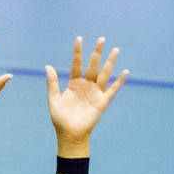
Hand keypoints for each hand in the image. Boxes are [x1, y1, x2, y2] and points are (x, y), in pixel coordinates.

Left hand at [45, 36, 127, 157]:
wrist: (70, 135)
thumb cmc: (60, 119)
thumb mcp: (54, 99)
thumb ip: (52, 83)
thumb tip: (48, 66)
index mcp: (74, 84)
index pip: (76, 64)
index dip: (78, 52)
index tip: (79, 39)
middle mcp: (86, 86)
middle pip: (93, 65)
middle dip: (97, 52)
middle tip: (101, 39)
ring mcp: (95, 93)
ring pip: (104, 74)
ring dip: (110, 62)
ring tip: (115, 49)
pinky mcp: (102, 102)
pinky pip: (112, 90)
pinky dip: (119, 82)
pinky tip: (125, 72)